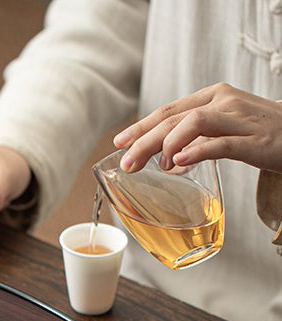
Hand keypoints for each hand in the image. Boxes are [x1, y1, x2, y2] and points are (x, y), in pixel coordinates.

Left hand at [114, 82, 281, 173]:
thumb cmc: (259, 133)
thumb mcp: (223, 128)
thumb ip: (195, 140)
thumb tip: (167, 161)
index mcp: (213, 97)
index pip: (168, 110)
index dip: (141, 126)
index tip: (119, 142)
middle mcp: (224, 102)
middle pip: (174, 118)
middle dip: (144, 141)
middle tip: (126, 163)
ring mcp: (239, 119)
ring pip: (193, 123)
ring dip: (168, 146)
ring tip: (158, 166)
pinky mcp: (254, 140)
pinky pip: (220, 143)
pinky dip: (196, 152)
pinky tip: (178, 162)